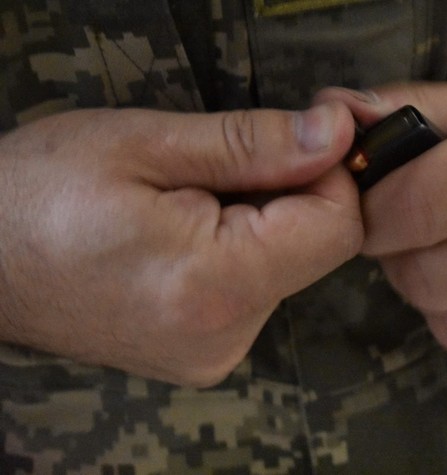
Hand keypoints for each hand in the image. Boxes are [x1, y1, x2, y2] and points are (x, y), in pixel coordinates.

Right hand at [0, 104, 361, 385]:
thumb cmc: (42, 194)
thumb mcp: (148, 144)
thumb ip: (256, 143)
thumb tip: (338, 135)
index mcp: (214, 284)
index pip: (337, 229)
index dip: (330, 174)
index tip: (292, 139)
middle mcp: (225, 335)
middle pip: (316, 249)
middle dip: (289, 194)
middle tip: (218, 167)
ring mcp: (216, 353)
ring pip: (289, 266)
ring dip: (261, 222)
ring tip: (187, 205)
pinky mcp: (206, 354)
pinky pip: (257, 290)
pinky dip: (242, 251)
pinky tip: (187, 236)